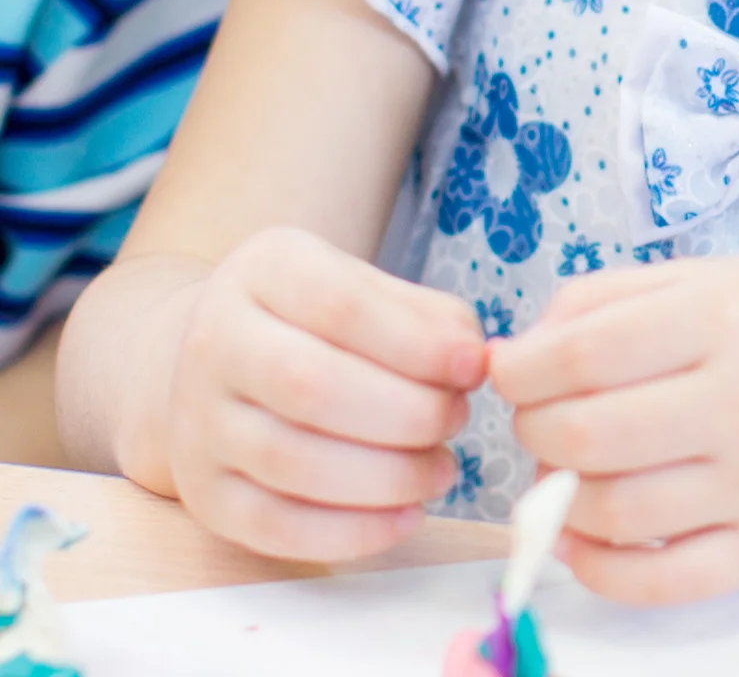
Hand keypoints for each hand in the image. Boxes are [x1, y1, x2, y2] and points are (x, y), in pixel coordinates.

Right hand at [163, 228, 486, 560]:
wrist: (217, 356)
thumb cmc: (316, 318)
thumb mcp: (363, 284)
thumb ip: (425, 315)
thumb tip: (472, 360)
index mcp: (264, 272)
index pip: (341, 306)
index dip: (416, 343)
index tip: (473, 367)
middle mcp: (216, 343)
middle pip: (313, 386)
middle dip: (406, 412)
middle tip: (456, 419)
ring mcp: (199, 423)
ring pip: (293, 462)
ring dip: (387, 477)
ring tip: (441, 469)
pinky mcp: (202, 494)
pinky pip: (274, 527)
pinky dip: (351, 532)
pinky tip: (407, 517)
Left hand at [489, 257, 738, 605]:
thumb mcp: (711, 276)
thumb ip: (608, 300)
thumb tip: (519, 354)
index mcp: (723, 316)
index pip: (582, 354)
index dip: (521, 370)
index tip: (509, 372)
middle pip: (585, 434)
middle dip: (534, 429)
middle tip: (538, 419)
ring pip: (613, 509)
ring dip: (559, 496)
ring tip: (564, 470)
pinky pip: (662, 580)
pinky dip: (599, 567)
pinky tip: (582, 538)